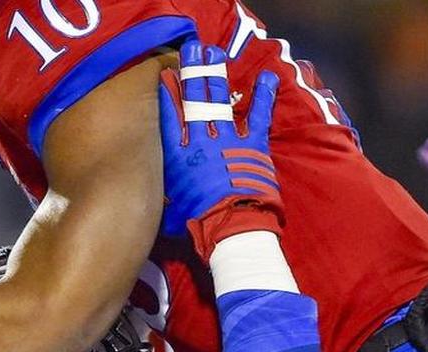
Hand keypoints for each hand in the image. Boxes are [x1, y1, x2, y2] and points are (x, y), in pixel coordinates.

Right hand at [159, 40, 280, 260]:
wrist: (231, 226)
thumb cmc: (198, 223)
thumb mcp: (172, 209)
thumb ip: (168, 194)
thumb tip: (159, 201)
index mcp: (179, 157)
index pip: (171, 119)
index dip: (168, 95)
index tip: (167, 76)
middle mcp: (200, 142)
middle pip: (194, 101)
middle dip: (192, 73)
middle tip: (193, 50)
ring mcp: (228, 140)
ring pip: (219, 101)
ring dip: (216, 76)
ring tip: (214, 52)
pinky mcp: (253, 145)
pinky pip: (258, 116)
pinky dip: (263, 96)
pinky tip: (268, 77)